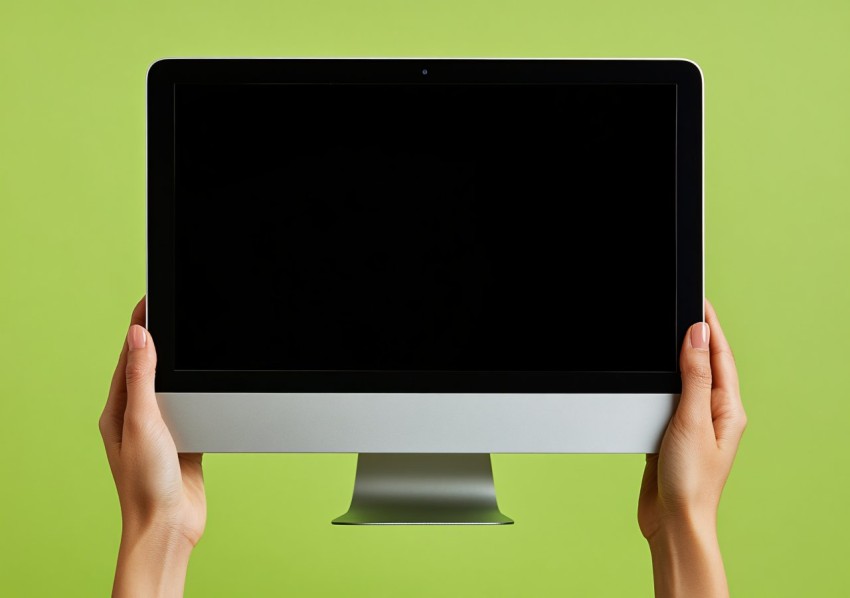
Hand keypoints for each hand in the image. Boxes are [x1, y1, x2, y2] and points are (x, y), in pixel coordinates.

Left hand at [100, 297, 205, 596]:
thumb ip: (141, 379)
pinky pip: (190, 407)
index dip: (140, 326)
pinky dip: (198, 390)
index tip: (150, 299)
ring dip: (180, 363)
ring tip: (190, 338)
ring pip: (171, 386)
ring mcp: (162, 430)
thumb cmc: (146, 483)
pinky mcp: (184, 441)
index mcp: (118, 410)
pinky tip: (207, 383)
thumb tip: (138, 336)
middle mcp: (137, 418)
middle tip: (174, 311)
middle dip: (161, 338)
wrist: (168, 526)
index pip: (129, 357)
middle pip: (149, 368)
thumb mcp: (142, 423)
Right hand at [638, 299, 745, 596]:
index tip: (698, 299)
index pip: (720, 355)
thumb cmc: (690, 482)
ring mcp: (691, 425)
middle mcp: (712, 414)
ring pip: (683, 380)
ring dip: (674, 358)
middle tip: (681, 307)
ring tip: (665, 332)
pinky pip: (666, 399)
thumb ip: (695, 376)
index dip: (709, 325)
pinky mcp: (669, 435)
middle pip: (704, 364)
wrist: (673, 522)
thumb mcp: (692, 420)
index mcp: (727, 409)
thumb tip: (698, 334)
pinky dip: (658, 382)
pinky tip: (649, 376)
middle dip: (694, 335)